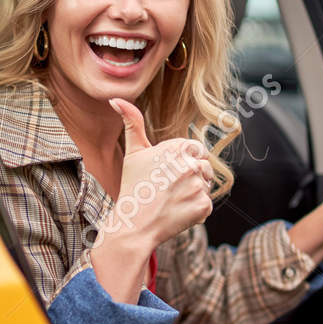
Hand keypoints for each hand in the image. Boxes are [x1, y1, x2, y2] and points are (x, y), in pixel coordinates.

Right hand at [104, 98, 213, 249]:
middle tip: (167, 190)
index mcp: (178, 147)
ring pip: (205, 185)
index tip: (166, 175)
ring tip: (171, 200)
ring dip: (193, 193)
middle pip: (203, 167)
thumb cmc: (133, 187)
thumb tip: (116, 99)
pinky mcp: (204, 205)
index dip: (182, 163)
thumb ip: (132, 123)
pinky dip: (194, 210)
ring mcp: (199, 186)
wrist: (134, 224)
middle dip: (190, 177)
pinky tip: (176, 212)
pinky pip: (206, 204)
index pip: (196, 150)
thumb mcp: (133, 153)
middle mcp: (191, 164)